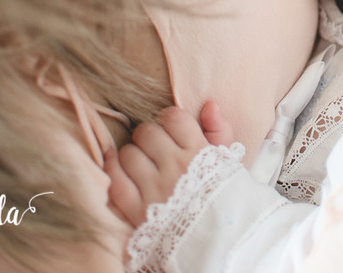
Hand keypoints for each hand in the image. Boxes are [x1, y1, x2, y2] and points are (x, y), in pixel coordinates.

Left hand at [106, 102, 234, 225]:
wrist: (218, 238)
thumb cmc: (222, 195)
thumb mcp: (228, 160)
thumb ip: (219, 130)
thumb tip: (209, 104)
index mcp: (200, 153)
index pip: (174, 118)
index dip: (169, 118)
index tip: (170, 128)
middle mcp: (176, 168)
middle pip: (147, 132)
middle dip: (148, 135)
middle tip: (153, 145)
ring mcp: (155, 189)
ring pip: (128, 153)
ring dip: (132, 154)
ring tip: (140, 161)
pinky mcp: (137, 210)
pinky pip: (115, 179)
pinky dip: (114, 169)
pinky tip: (120, 167)